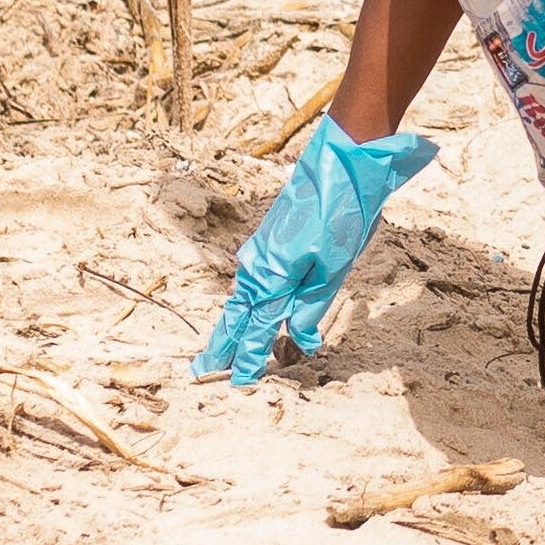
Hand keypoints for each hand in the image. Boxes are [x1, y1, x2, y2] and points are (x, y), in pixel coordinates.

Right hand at [191, 123, 437, 386]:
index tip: (237, 383)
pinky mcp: (271, 239)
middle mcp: (258, 266)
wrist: (342, 160)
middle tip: (202, 372)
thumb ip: (312, 304)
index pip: (256, 329)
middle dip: (222, 345)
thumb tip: (299, 338)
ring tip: (217, 349)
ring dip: (230, 325)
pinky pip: (250, 280)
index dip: (248, 358)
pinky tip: (243, 310)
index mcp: (271, 276)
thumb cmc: (341, 212)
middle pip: (237, 315)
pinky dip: (243, 302)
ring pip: (241, 298)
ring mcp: (262, 250)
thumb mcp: (334, 265)